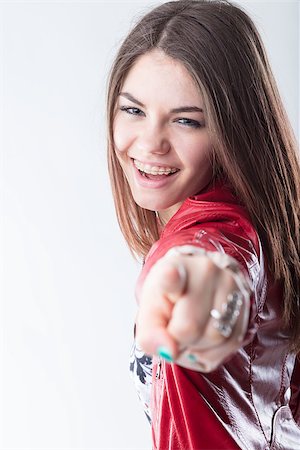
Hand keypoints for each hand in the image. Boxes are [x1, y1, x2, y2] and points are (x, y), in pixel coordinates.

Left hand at [135, 248, 250, 371]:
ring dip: (197, 348)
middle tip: (173, 330)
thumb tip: (169, 352)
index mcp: (175, 267)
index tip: (170, 275)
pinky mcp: (246, 306)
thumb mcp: (150, 310)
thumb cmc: (170, 297)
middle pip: (190, 326)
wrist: (196, 284)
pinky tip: (204, 338)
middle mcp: (207, 271)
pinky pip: (231, 345)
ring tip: (189, 332)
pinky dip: (212, 351)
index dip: (171, 278)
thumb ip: (149, 334)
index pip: (172, 273)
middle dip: (178, 340)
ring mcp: (231, 287)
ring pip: (215, 337)